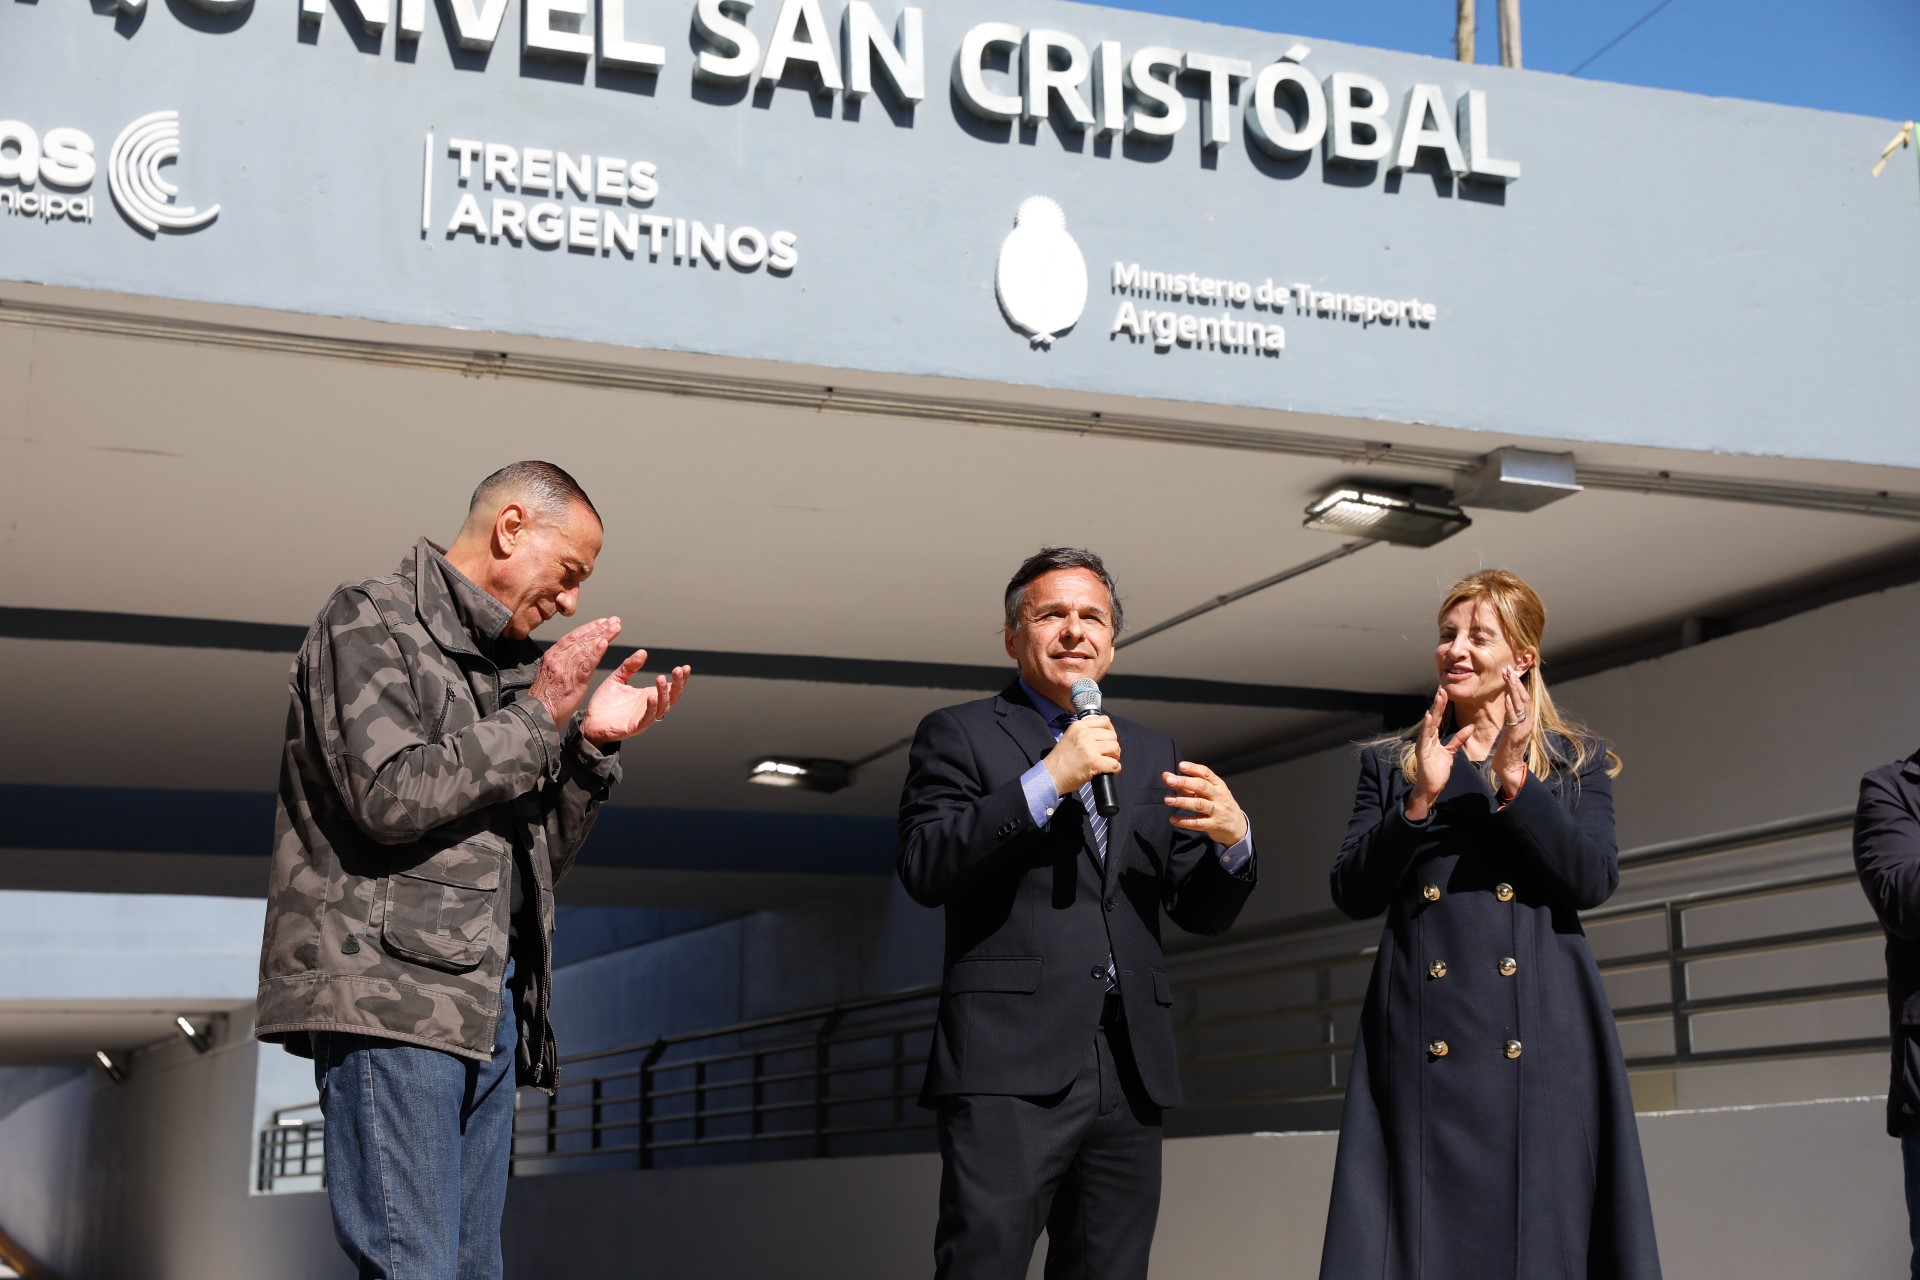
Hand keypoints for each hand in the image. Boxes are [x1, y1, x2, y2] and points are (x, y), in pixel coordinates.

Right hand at [528, 617, 620, 727]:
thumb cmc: (544, 697)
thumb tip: (572, 653)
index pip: (573, 637)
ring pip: (587, 648)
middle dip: (600, 628)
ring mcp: (566, 669)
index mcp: (553, 656)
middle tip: (614, 620)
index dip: (588, 628)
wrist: (537, 713)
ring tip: (615, 627)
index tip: (601, 622)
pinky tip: (605, 643)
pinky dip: (596, 653)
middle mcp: (559, 659)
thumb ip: (560, 662)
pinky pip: (587, 664)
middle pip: (582, 639)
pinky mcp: (574, 681)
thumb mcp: (549, 673)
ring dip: (603, 636)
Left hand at [582, 649, 690, 747]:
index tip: (685, 667)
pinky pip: (647, 718)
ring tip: (661, 679)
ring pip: (662, 708)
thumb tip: (643, 652)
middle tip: (678, 670)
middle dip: (678, 684)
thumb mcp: (617, 679)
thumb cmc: (604, 703)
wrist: (589, 722)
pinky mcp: (634, 727)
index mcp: (648, 696)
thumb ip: (629, 667)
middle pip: (672, 697)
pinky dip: (652, 708)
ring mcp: (644, 718)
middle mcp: (650, 707)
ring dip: (664, 693)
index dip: (680, 679)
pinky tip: (651, 696)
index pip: (671, 688)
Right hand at [1044, 714, 1120, 794]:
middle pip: (1112, 735)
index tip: (1108, 740)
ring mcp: (1089, 748)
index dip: (1110, 731)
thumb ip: (1085, 733)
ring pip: (1115, 748)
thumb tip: (1105, 736)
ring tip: (1107, 762)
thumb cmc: (1060, 761)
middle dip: (1113, 746)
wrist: (1050, 776)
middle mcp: (1084, 734)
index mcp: (1078, 726)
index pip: (1104, 721)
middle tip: (1107, 755)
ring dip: (1114, 757)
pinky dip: (1115, 769)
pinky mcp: (1093, 762)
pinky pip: (1115, 764)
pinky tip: (1109, 771)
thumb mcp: (1070, 738)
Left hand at [1163, 762, 1246, 844]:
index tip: (1181, 765)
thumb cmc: (1218, 805)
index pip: (1206, 773)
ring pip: (1199, 804)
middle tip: (1169, 780)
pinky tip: (1173, 819)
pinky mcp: (1214, 825)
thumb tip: (1166, 776)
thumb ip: (1187, 785)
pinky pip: (1198, 823)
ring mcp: (1217, 811)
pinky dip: (1184, 821)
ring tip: (1167, 799)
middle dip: (1184, 782)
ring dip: (1182, 801)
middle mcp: (1219, 796)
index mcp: (1218, 785)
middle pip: (1202, 787)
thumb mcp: (1208, 793)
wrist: (1237, 826)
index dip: (1194, 768)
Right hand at [1407, 685, 1473, 822]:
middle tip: (1442, 689)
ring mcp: (1423, 744)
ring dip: (1433, 711)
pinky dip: (1427, 727)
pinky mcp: (1422, 752)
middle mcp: (1426, 738)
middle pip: (1434, 718)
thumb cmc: (1438, 770)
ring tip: (1437, 699)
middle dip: (1438, 704)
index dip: (1442, 706)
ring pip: (1429, 725)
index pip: (1438, 718)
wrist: (1432, 786)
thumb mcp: (1451, 752)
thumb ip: (1458, 739)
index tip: (1445, 693)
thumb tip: (1470, 727)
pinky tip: (1429, 716)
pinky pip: (1425, 738)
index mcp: (1433, 738)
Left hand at [1490, 666, 1531, 799]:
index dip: (1517, 684)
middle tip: (1508, 668)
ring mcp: (1523, 729)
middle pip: (1524, 697)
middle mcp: (1527, 722)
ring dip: (1514, 690)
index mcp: (1525, 720)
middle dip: (1516, 682)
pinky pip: (1515, 719)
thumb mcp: (1510, 729)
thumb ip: (1512, 716)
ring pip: (1521, 705)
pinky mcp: (1516, 736)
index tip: (1509, 671)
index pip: (1523, 697)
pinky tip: (1508, 699)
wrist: (1510, 768)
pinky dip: (1512, 708)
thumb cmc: (1507, 749)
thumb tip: (1510, 702)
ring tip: (1508, 677)